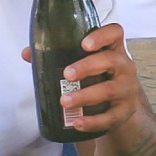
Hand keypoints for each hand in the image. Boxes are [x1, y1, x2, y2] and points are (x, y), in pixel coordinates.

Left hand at [22, 23, 139, 136]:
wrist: (119, 108)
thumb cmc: (98, 79)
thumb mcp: (84, 65)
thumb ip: (57, 57)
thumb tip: (28, 53)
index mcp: (113, 50)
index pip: (115, 33)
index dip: (102, 35)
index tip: (84, 43)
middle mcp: (124, 67)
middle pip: (111, 60)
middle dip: (88, 66)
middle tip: (66, 75)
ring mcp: (127, 90)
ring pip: (110, 90)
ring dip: (85, 95)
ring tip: (65, 101)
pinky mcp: (124, 112)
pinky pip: (110, 117)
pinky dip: (92, 121)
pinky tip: (77, 122)